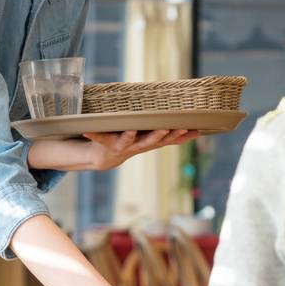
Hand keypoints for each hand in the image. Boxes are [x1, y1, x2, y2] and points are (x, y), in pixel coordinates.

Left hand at [82, 129, 198, 170]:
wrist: (104, 158)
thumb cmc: (130, 142)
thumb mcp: (151, 140)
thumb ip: (171, 137)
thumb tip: (197, 132)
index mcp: (148, 143)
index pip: (167, 139)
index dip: (178, 135)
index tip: (191, 128)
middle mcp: (137, 146)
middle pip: (151, 141)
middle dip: (160, 135)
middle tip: (169, 128)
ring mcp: (122, 146)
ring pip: (129, 140)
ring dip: (131, 135)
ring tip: (132, 128)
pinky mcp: (106, 143)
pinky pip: (99, 137)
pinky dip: (93, 134)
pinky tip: (87, 130)